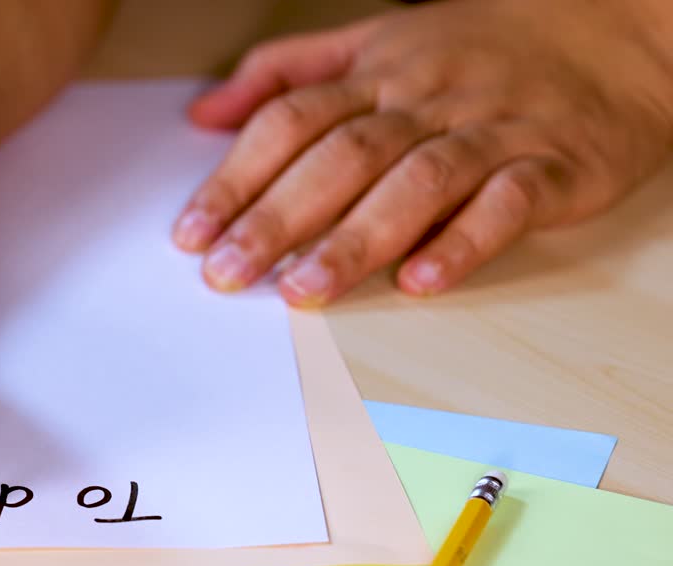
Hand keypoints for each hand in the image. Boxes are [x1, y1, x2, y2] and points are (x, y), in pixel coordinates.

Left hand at [173, 0, 672, 305]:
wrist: (618, 31)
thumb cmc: (481, 45)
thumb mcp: (377, 37)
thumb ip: (287, 71)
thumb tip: (204, 113)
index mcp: (381, 71)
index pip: (292, 120)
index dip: (236, 177)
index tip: (192, 232)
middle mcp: (430, 99)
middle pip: (342, 156)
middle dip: (276, 218)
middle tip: (226, 273)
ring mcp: (495, 130)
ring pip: (417, 182)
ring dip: (354, 239)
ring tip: (302, 289)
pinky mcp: (556, 165)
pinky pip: (507, 202)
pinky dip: (463, 240)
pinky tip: (420, 279)